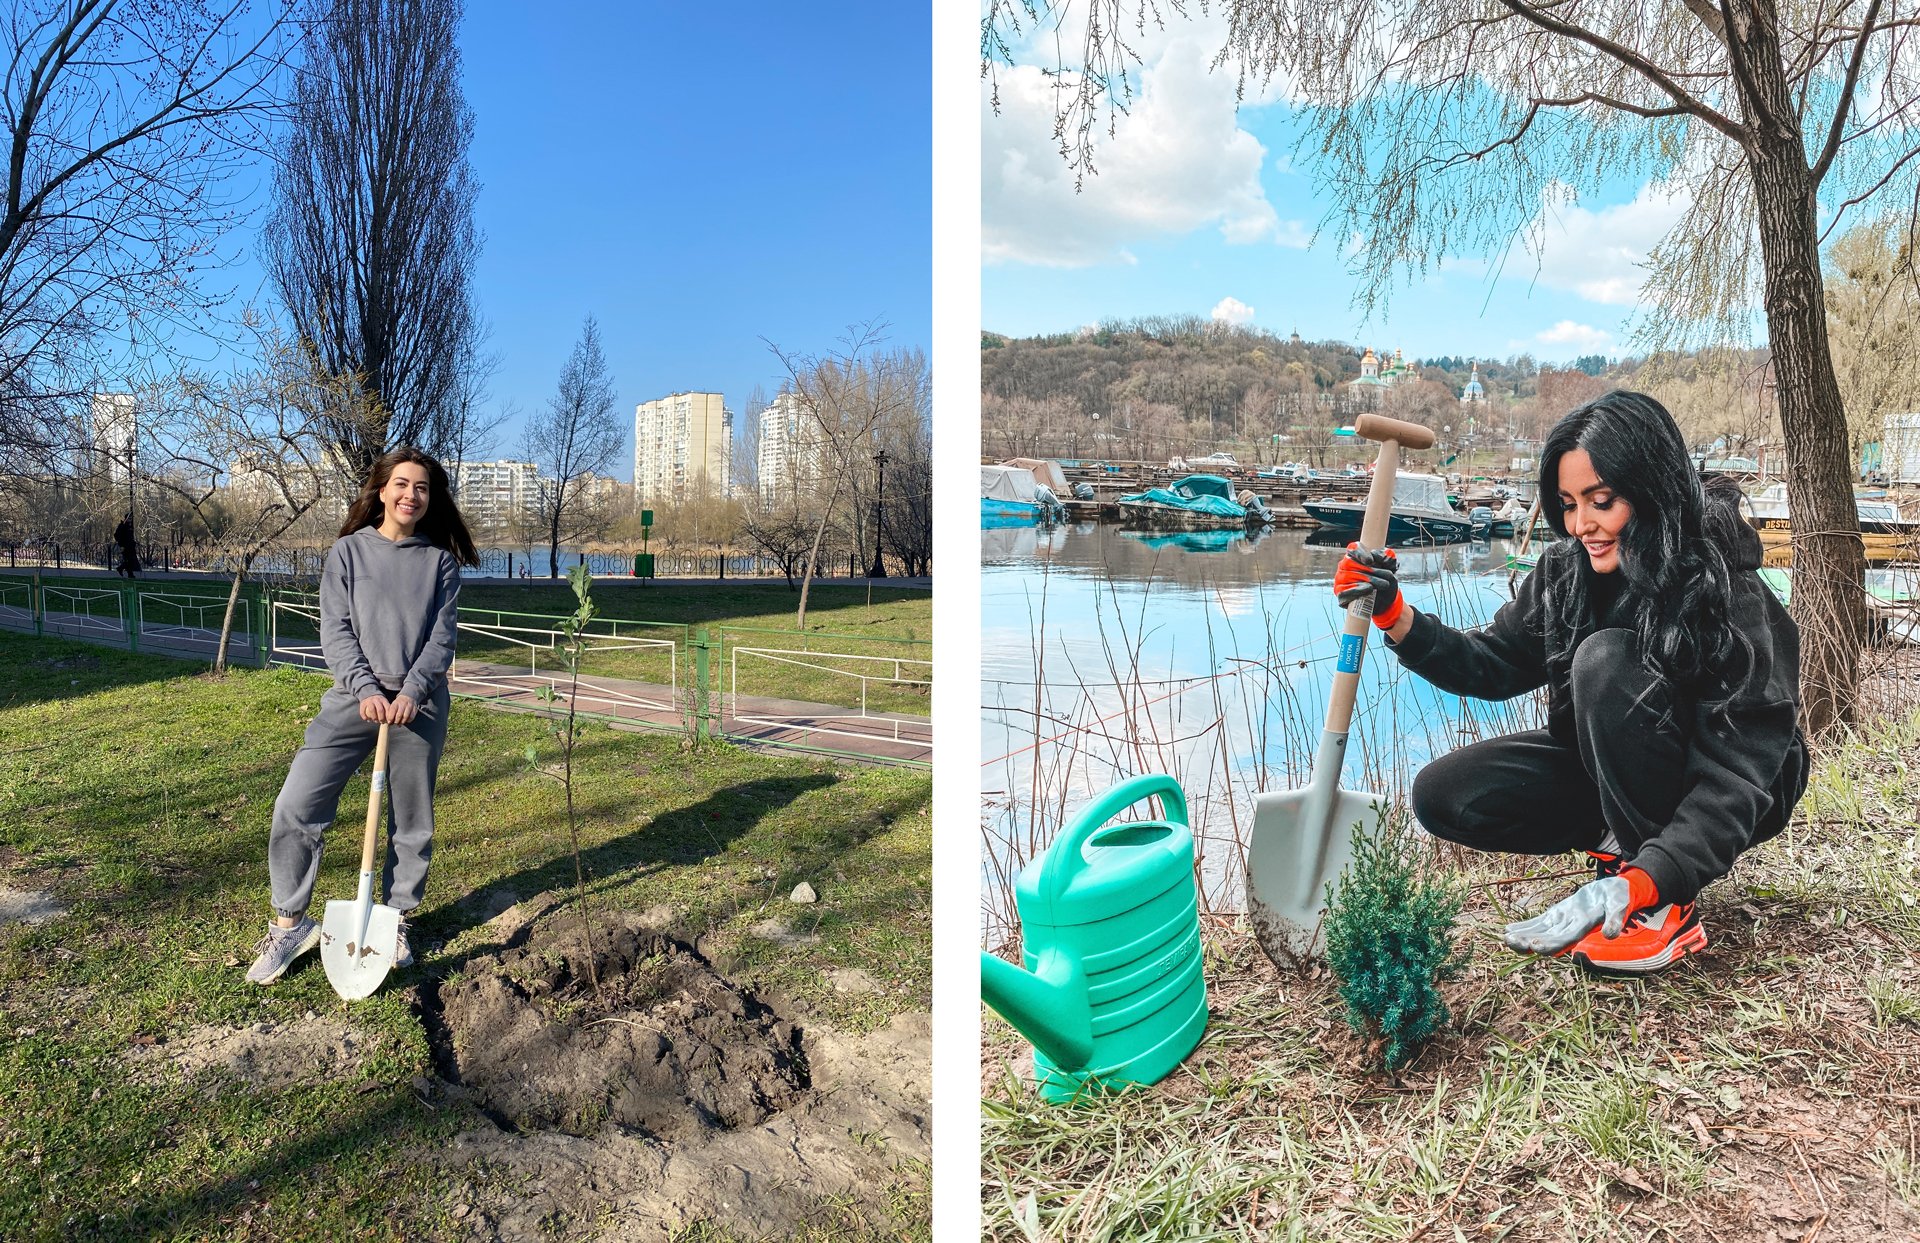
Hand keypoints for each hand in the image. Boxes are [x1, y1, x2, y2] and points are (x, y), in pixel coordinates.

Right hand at [358, 694, 389, 723]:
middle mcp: (376, 700)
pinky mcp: (363, 703)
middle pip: (380, 710)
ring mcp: (369, 701)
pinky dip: (365, 716)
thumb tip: (389, 721)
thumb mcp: (384, 703)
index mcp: (383, 700)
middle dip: (381, 718)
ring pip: (372, 710)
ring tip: (375, 721)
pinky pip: (363, 711)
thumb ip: (386, 710)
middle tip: (381, 722)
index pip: (387, 708)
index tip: (388, 722)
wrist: (368, 693)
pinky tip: (367, 720)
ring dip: (374, 717)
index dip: (388, 716)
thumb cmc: (378, 702)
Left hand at [388, 693, 417, 725]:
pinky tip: (406, 721)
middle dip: (396, 721)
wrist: (408, 697)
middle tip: (395, 724)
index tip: (389, 722)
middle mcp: (403, 704)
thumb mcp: (393, 705)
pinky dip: (408, 720)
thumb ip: (390, 712)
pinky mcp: (415, 709)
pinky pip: (412, 717)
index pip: (393, 710)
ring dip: (402, 722)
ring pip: (406, 716)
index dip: (391, 717)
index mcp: (396, 703)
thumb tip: (389, 722)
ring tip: (400, 724)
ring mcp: (409, 706)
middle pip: (399, 715)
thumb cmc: (398, 704)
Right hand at [1333, 543, 1403, 629]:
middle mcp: (1345, 566)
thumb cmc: (1385, 581)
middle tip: (1387, 575)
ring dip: (1368, 580)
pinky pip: (1343, 591)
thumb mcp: (1391, 568)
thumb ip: (1388, 558)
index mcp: (1356, 555)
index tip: (1370, 561)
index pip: (1353, 548)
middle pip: (1350, 563)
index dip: (1360, 553)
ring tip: (1384, 584)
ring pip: (1348, 576)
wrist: (1385, 601)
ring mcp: (1340, 580)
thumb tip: (1379, 557)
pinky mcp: (1340, 594)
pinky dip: (1357, 590)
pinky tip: (1369, 589)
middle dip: (1370, 570)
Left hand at [1503, 875, 1632, 953]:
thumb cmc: (1619, 898)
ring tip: (1505, 937)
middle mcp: (1571, 929)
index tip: (1533, 945)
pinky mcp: (1558, 914)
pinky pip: (1539, 923)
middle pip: (1547, 940)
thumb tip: (1611, 934)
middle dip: (1528, 943)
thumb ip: (1616, 919)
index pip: (1564, 940)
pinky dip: (1525, 926)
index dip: (1549, 945)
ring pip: (1539, 933)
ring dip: (1522, 937)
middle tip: (1509, 941)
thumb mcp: (1620, 906)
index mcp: (1584, 928)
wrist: (1616, 891)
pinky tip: (1509, 928)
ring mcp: (1563, 922)